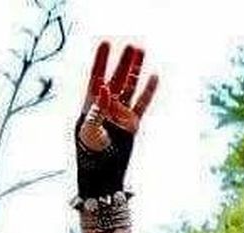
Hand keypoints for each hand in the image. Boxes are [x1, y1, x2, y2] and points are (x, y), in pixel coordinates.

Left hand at [75, 43, 158, 199]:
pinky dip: (148, 91)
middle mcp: (106, 110)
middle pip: (115, 80)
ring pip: (130, 88)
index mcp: (90, 109)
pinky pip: (142, 104)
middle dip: (122, 63)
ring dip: (135, 71)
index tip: (106, 43)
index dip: (101, 61)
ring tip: (141, 53)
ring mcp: (120, 116)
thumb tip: (103, 88)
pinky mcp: (132, 125)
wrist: (102, 178)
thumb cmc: (90, 157)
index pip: (96, 79)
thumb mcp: (89, 132)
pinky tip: (154, 77)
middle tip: (130, 45)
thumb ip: (96, 109)